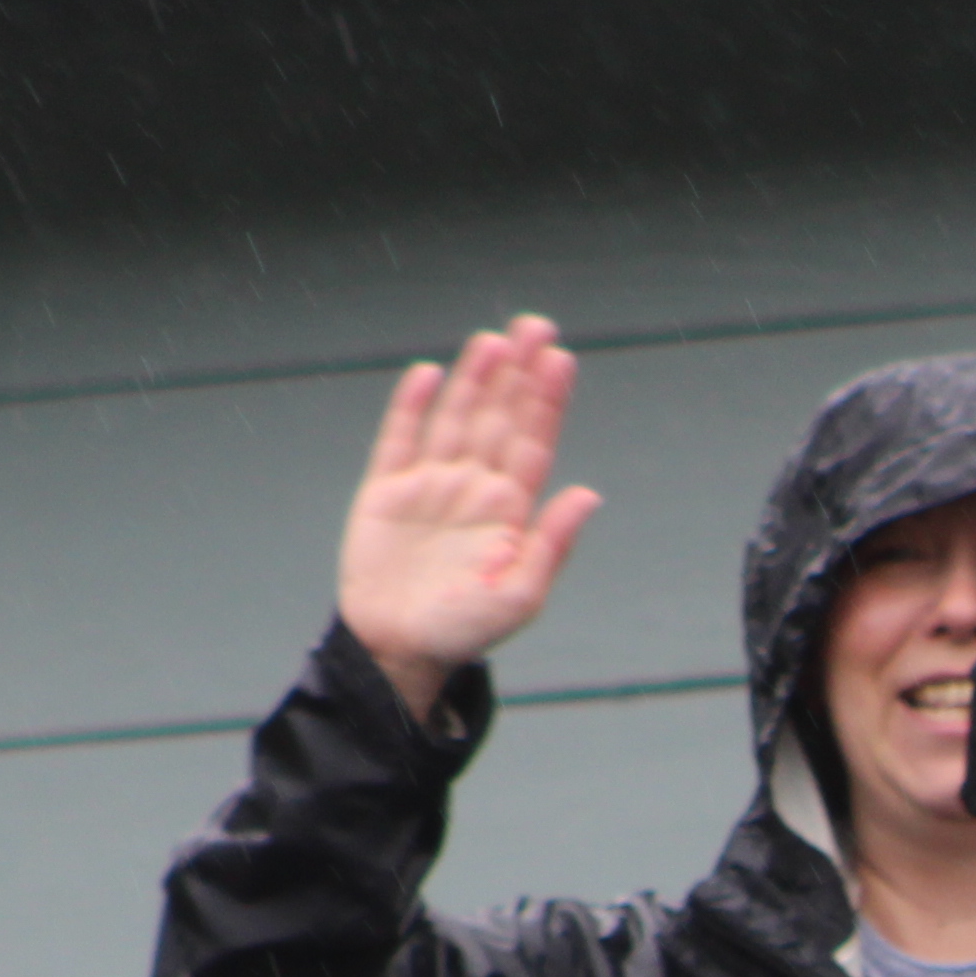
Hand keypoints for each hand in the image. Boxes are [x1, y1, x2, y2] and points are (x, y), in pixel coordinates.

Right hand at [338, 316, 603, 717]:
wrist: (399, 651)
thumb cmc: (465, 631)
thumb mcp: (521, 595)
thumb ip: (553, 542)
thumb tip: (589, 493)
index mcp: (510, 510)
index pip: (534, 441)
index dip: (547, 400)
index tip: (561, 359)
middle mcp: (473, 488)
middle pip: (499, 418)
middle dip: (518, 373)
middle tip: (536, 326)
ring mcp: (429, 485)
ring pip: (456, 418)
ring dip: (475, 379)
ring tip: (494, 339)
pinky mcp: (385, 491)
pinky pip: (399, 438)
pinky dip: (411, 405)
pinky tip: (429, 374)